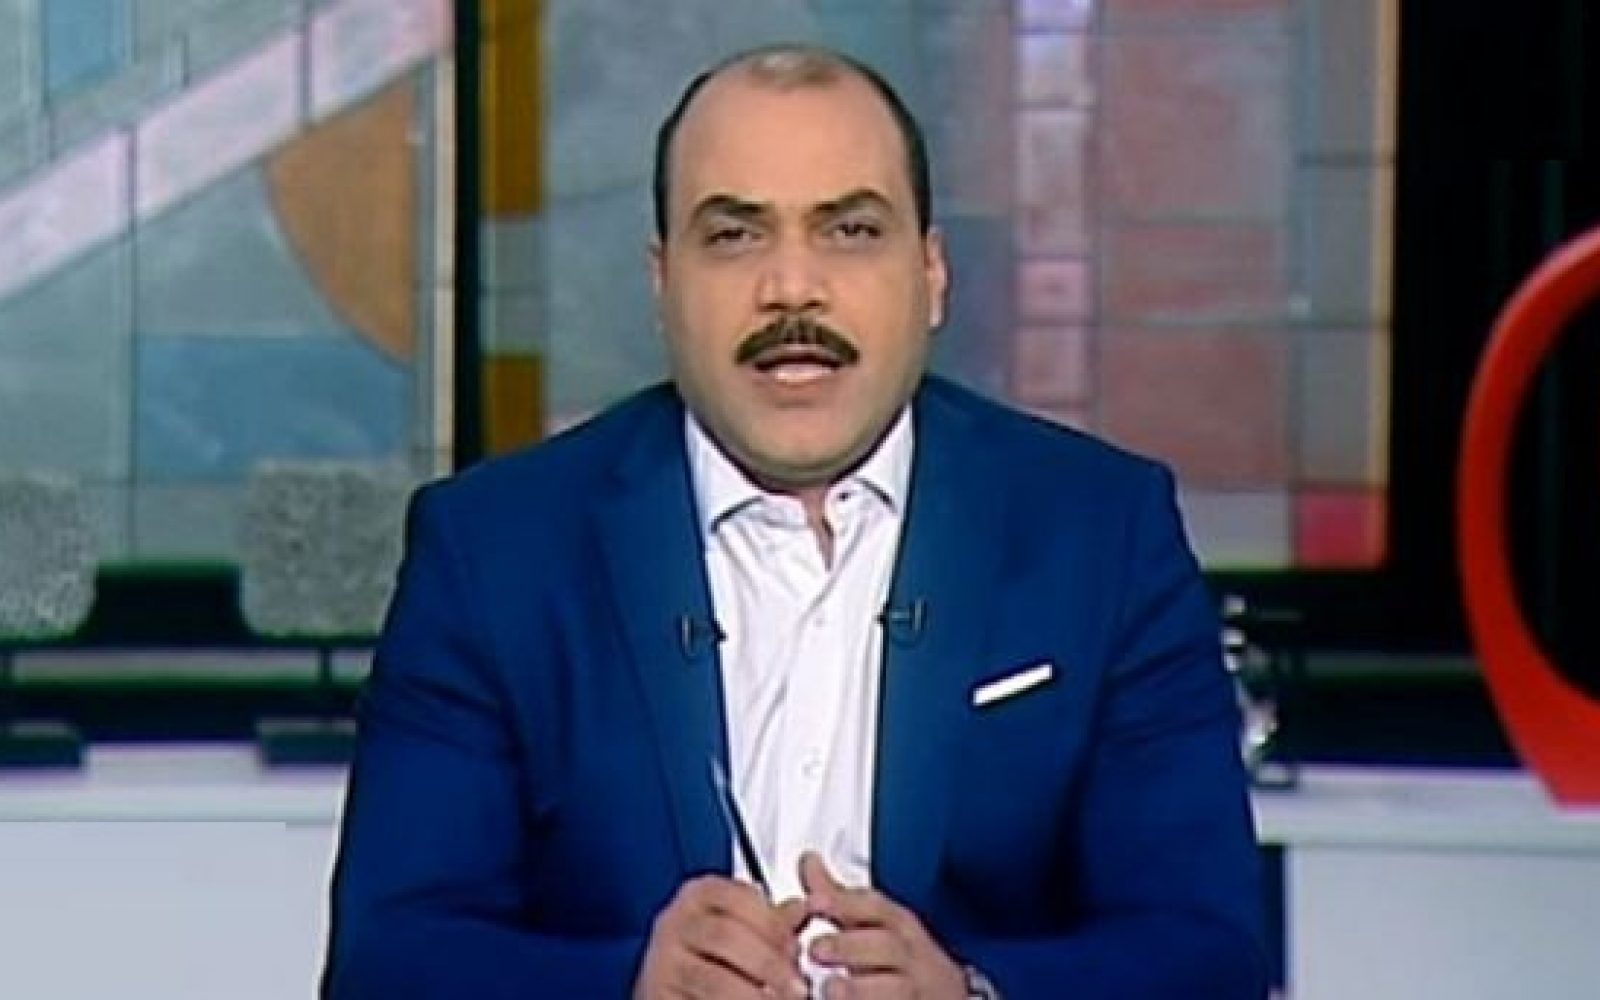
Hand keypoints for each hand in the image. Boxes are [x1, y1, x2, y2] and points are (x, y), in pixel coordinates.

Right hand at [634, 874, 810, 998]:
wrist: (670, 990)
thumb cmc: (709, 956)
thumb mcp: (741, 930)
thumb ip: (772, 922)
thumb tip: (803, 908)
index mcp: (698, 896)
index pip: (739, 898)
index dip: (774, 925)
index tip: (796, 949)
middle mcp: (674, 923)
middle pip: (726, 936)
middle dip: (769, 965)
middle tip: (797, 987)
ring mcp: (661, 962)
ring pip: (713, 979)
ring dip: (754, 996)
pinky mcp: (659, 994)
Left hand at [799, 852, 967, 999]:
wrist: (945, 997)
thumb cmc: (900, 956)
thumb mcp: (873, 923)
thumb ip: (838, 897)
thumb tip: (808, 860)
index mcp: (897, 925)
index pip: (874, 907)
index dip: (843, 902)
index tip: (814, 902)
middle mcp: (909, 955)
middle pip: (886, 946)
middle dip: (850, 946)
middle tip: (817, 948)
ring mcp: (913, 987)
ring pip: (896, 987)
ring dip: (861, 988)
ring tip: (831, 988)